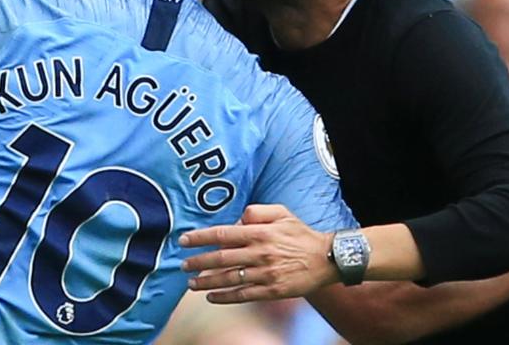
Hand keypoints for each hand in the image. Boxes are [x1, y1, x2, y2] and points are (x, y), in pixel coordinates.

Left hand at [178, 204, 337, 303]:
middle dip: (198, 262)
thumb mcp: (281, 213)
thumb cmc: (300, 234)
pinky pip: (243, 295)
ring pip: (229, 279)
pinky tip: (211, 297)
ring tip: (191, 283)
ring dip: (206, 282)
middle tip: (182, 265)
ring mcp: (265, 274)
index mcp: (260, 233)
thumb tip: (236, 220)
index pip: (223, 234)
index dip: (201, 238)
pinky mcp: (272, 291)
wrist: (326, 259)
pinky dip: (225, 297)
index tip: (184, 240)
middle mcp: (260, 253)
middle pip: (221, 258)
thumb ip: (256, 212)